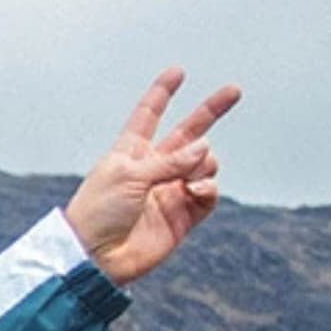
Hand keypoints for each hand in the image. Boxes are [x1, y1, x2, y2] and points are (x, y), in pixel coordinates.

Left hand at [67, 68, 239, 284]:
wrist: (96, 258)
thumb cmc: (99, 212)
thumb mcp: (129, 175)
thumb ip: (169, 160)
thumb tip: (205, 147)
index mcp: (130, 151)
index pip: (149, 115)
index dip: (162, 93)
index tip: (177, 71)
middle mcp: (153, 168)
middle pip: (188, 133)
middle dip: (210, 111)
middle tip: (235, 91)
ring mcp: (170, 190)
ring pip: (204, 163)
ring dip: (202, 164)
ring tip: (187, 180)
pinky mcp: (182, 215)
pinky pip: (208, 192)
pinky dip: (207, 188)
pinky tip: (194, 192)